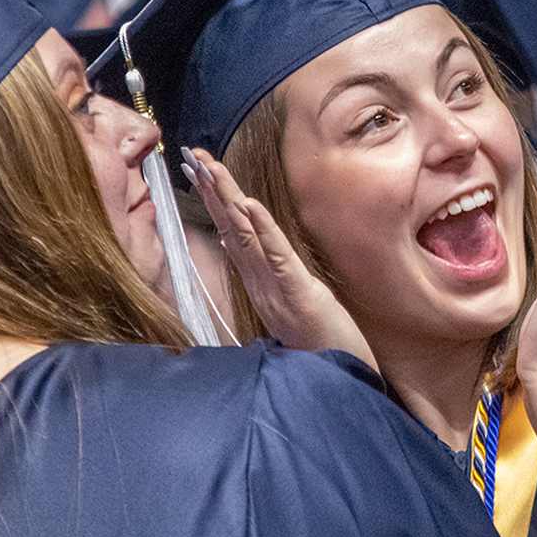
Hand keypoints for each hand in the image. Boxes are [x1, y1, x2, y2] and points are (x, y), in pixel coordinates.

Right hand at [182, 147, 377, 371]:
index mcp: (260, 285)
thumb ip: (269, 281)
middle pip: (232, 230)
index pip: (232, 237)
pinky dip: (262, 229)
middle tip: (196, 158)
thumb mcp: (291, 308)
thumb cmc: (322, 346)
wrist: (339, 378)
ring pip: (247, 238)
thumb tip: (244, 252)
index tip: (201, 173)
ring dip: (229, 201)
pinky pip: (277, 257)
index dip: (216, 204)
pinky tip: (248, 205)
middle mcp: (261, 285)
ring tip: (213, 170)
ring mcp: (275, 289)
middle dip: (214, 192)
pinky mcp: (297, 295)